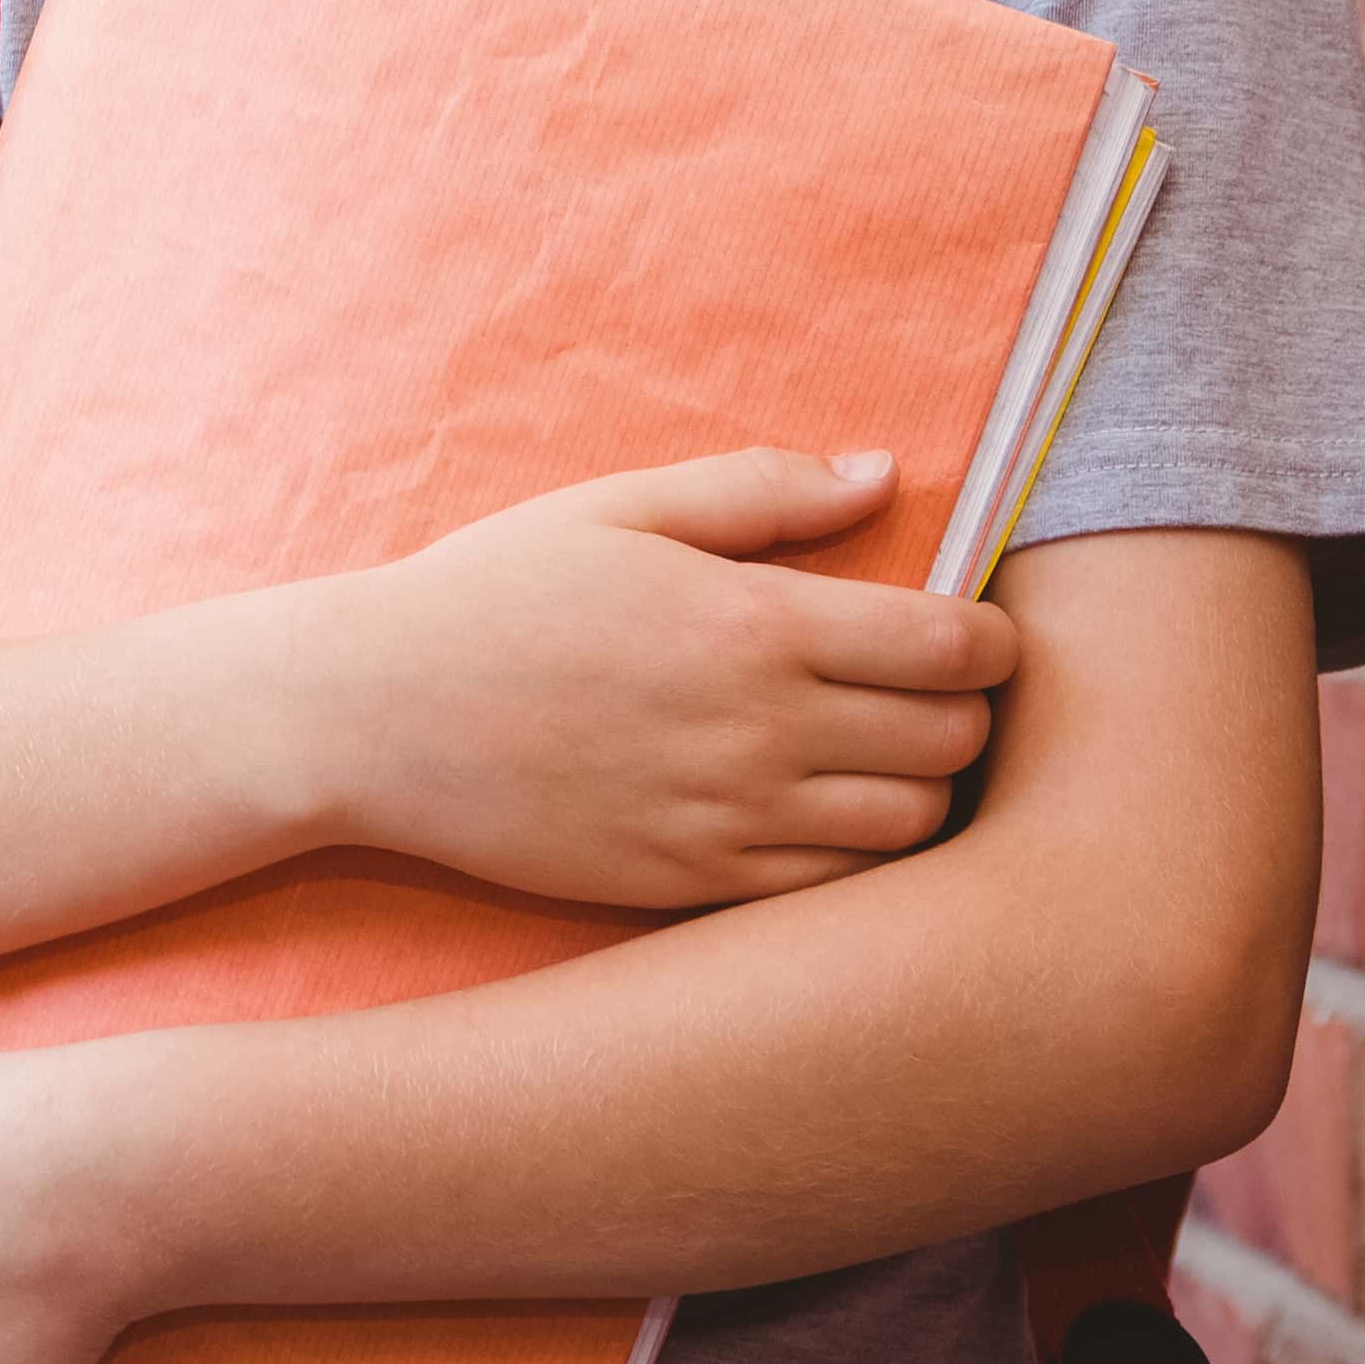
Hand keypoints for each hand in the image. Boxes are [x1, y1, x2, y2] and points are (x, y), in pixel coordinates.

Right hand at [300, 447, 1016, 908]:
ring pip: (912, 825)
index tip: (968, 629)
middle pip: (956, 739)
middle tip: (922, 690)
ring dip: (920, 788)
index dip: (993, 638)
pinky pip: (836, 890)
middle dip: (966, 710)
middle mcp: (757, 729)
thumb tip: (885, 473)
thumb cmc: (489, 595)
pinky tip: (818, 812)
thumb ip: (759, 489)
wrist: (371, 716)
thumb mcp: (614, 509)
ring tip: (876, 755)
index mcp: (751, 621)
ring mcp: (726, 817)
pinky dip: (858, 856)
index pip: (956, 645)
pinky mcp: (691, 883)